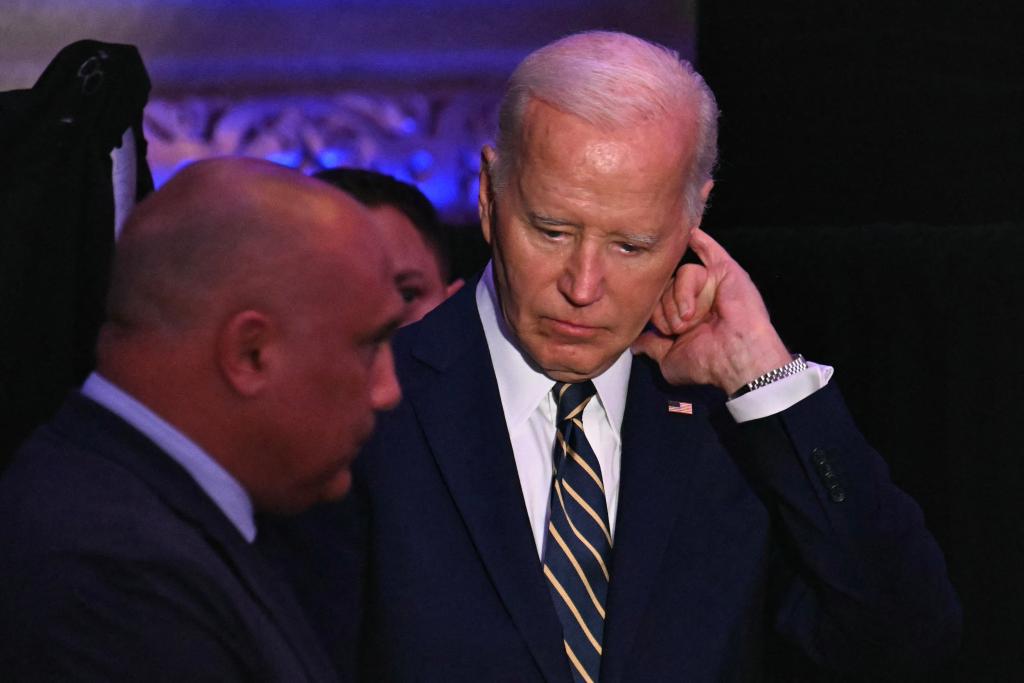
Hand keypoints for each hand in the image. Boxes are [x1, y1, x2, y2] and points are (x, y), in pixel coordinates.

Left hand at [632, 228, 790, 392]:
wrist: (736, 360)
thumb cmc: (709, 363)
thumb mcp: (669, 359)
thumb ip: (651, 346)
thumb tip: (635, 343)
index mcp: (683, 316)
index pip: (656, 301)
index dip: (657, 316)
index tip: (668, 332)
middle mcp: (695, 298)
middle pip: (664, 286)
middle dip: (668, 310)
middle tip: (682, 328)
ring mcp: (710, 284)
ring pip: (680, 275)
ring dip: (682, 299)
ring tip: (693, 318)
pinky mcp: (726, 272)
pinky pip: (707, 249)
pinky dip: (700, 243)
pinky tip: (693, 235)